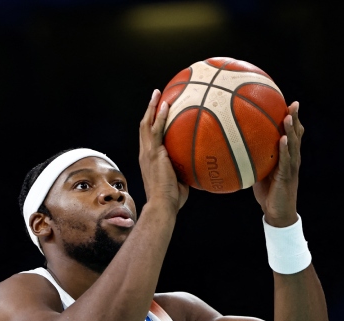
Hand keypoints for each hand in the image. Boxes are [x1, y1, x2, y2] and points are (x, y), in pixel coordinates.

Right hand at [138, 89, 188, 211]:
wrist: (162, 205)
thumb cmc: (172, 200)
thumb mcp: (179, 182)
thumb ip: (185, 171)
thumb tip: (199, 166)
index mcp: (149, 160)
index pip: (148, 138)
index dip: (152, 124)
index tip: (158, 114)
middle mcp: (145, 154)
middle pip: (144, 126)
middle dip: (150, 110)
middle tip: (156, 96)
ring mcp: (148, 152)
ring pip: (146, 124)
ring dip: (152, 107)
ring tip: (158, 93)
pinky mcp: (154, 153)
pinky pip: (156, 129)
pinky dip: (160, 116)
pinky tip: (168, 105)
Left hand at [253, 101, 302, 226]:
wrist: (278, 213)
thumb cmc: (268, 193)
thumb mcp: (261, 172)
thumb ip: (256, 159)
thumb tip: (237, 148)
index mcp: (288, 157)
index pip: (292, 135)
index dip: (293, 120)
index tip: (290, 103)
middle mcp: (292, 160)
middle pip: (296, 135)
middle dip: (295, 119)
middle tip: (294, 103)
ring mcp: (291, 168)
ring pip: (294, 145)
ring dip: (291, 130)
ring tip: (288, 116)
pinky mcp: (287, 177)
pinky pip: (286, 161)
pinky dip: (285, 149)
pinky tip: (283, 139)